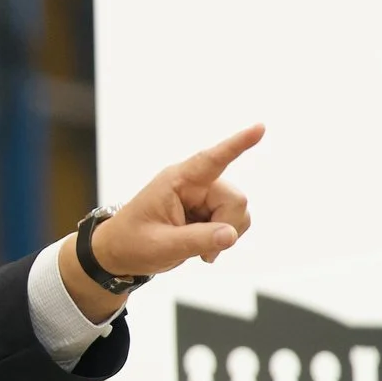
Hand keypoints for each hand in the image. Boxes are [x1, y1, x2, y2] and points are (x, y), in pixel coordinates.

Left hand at [61, 124, 261, 319]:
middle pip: (235, 199)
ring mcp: (204, 196)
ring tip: (198, 249)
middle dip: (226, 226)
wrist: (121, 252)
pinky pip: (236, 221)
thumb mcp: (160, 245)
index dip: (237, 144)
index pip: (210, 160)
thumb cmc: (132, 243)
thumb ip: (196, 240)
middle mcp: (195, 183)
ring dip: (226, 234)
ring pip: (239, 210)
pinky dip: (225, 238)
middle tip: (204, 253)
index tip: (260, 128)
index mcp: (177, 181)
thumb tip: (231, 235)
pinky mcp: (210, 210)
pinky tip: (204, 249)